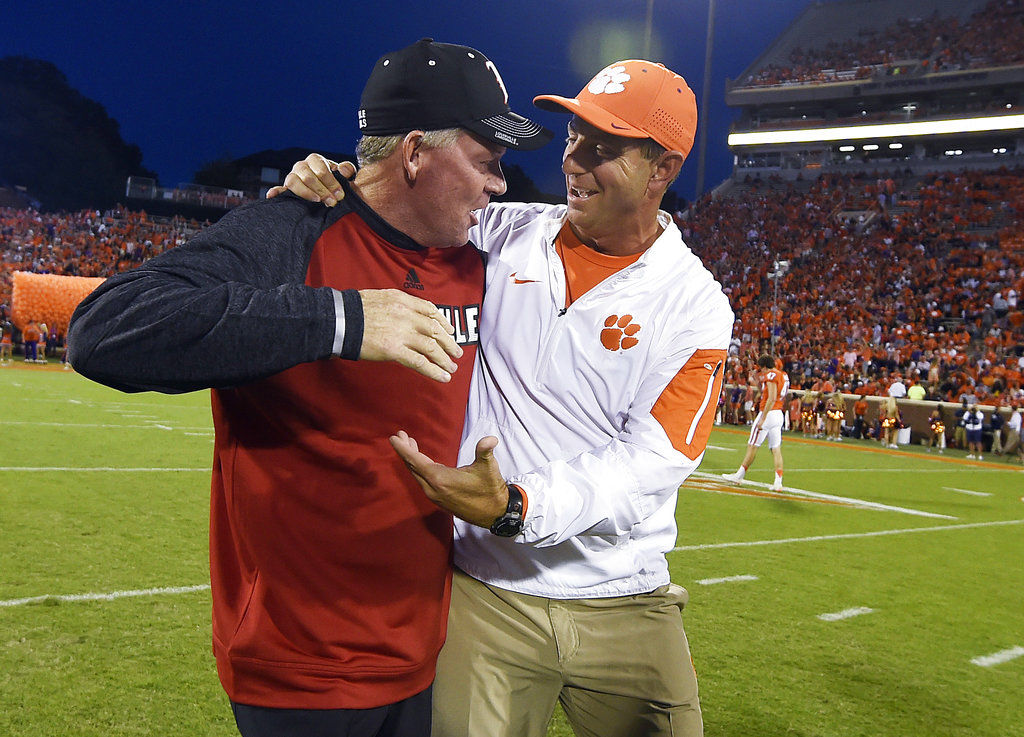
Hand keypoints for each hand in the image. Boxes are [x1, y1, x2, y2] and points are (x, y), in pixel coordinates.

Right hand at [266, 153, 356, 206]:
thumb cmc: (336, 180)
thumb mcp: (344, 174)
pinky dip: (275, 192)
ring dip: (306, 193)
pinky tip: (271, 196)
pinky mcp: (287, 188)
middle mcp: (301, 166)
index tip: (339, 195)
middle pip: (308, 177)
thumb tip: (342, 170)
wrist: (328, 189)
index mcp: (315, 160)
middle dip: (322, 191)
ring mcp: (292, 177)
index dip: (331, 183)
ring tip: (317, 201)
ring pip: (294, 182)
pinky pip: (279, 189)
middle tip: (332, 202)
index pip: (321, 170)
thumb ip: (347, 170)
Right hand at [359, 289, 462, 382]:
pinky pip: (421, 362)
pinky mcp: (394, 350)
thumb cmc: (352, 310)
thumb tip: (403, 315)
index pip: (430, 310)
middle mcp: (406, 315)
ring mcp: (402, 333)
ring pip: (432, 347)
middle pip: (435, 330)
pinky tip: (443, 377)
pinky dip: (435, 371)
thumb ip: (395, 305)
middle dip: (449, 343)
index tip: (450, 330)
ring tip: (452, 368)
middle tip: (457, 353)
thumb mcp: (378, 297)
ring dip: (445, 359)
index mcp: (402, 300)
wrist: (338, 319)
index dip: (443, 322)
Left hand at [390, 431, 508, 528]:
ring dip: (412, 459)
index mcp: (440, 479)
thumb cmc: (490, 490)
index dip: (403, 449)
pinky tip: (422, 463)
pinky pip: (422, 481)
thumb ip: (485, 451)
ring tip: (410, 444)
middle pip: (412, 467)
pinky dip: (418, 469)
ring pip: (417, 475)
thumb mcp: (488, 468)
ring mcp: (435, 496)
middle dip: (405, 451)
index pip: (415, 461)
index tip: (393, 438)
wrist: (495, 513)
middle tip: (400, 436)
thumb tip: (490, 439)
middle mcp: (433, 489)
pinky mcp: (439, 499)